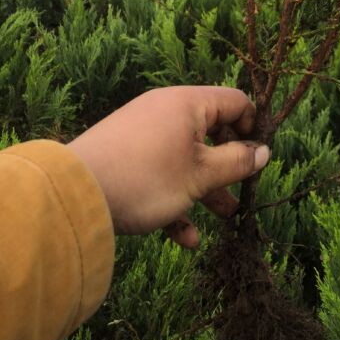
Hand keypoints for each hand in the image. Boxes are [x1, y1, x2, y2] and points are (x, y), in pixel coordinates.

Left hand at [67, 86, 269, 248]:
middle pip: (211, 132)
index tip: (261, 159)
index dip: (253, 128)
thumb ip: (237, 163)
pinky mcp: (127, 157)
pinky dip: (176, 198)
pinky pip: (160, 172)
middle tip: (244, 190)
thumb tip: (264, 152)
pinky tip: (186, 237)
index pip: (235, 102)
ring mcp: (144, 133)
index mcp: (188, 103)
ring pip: (187, 157)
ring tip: (225, 217)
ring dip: (207, 187)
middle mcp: (167, 111)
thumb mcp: (200, 175)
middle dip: (229, 165)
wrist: (75, 195)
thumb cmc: (147, 178)